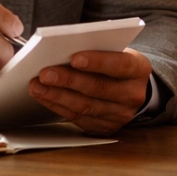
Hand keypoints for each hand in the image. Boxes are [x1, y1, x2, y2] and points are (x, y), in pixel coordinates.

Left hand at [29, 49, 152, 133]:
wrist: (134, 89)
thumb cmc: (118, 64)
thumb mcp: (118, 51)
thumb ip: (99, 49)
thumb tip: (64, 48)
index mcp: (139, 69)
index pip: (120, 65)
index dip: (98, 62)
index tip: (75, 57)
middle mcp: (132, 94)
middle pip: (98, 88)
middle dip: (69, 80)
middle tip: (45, 73)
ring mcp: (120, 114)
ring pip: (85, 106)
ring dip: (57, 96)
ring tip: (37, 86)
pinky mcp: (105, 127)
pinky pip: (78, 118)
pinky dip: (58, 107)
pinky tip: (45, 97)